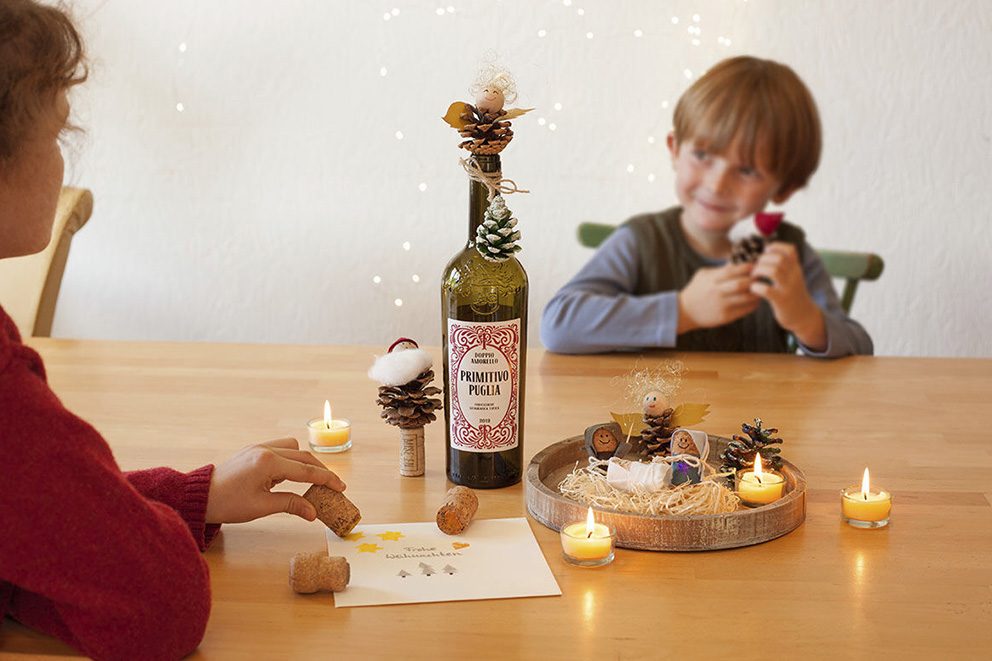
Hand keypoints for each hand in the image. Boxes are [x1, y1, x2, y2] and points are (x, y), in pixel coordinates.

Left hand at [205, 438, 345, 523]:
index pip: (305, 471)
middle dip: (320, 470)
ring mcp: (258, 447)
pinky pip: (280, 449)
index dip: (326, 479)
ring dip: (305, 461)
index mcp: (267, 463)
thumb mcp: (261, 507)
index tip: (341, 487)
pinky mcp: (253, 450)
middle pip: (303, 456)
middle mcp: (265, 450)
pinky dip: (291, 459)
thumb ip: (291, 504)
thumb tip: (314, 512)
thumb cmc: (228, 504)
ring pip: (292, 448)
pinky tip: (290, 474)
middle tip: (333, 485)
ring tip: (311, 480)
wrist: (200, 496)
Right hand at [677, 262, 759, 333]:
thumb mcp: (703, 275)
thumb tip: (737, 262)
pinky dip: (753, 304)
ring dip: (756, 292)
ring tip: (760, 289)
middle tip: (760, 278)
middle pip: (742, 283)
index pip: (734, 270)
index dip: (747, 267)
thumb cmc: (696, 290)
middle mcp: (717, 292)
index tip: (754, 266)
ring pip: (746, 297)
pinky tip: (754, 301)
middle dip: (754, 279)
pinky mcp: (725, 316)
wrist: (684, 311)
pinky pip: (745, 310)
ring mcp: (722, 305)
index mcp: (712, 279)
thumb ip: (719, 269)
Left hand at [750, 242, 826, 350]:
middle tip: (756, 268)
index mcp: (796, 268)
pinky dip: (757, 287)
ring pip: (774, 271)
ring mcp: (788, 288)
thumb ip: (785, 265)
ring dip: (759, 271)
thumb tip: (768, 249)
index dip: (775, 247)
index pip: (790, 249)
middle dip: (763, 260)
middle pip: (779, 259)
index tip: (765, 252)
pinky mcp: (781, 301)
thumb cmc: (792, 295)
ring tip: (754, 276)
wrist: (804, 316)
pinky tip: (754, 288)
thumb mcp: (793, 277)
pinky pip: (767, 290)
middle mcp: (794, 276)